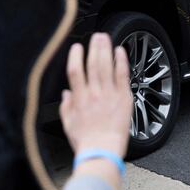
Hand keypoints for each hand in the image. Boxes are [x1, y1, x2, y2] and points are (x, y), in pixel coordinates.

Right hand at [60, 33, 132, 158]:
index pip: (75, 71)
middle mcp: (93, 93)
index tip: (77, 48)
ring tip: (105, 38)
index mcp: (79, 99)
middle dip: (93, 47)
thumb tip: (66, 94)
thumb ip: (66, 107)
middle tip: (95, 37)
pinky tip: (120, 52)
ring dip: (105, 49)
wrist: (102, 151)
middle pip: (92, 64)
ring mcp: (109, 94)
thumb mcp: (68, 124)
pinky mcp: (123, 98)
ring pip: (106, 66)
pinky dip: (121, 61)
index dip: (76, 56)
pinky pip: (122, 75)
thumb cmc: (86, 142)